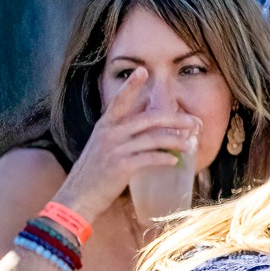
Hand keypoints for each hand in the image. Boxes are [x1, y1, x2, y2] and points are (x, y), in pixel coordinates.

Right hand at [49, 69, 201, 221]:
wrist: (75, 200)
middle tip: (193, 122)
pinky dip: (165, 159)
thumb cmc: (90, 177)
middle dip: (175, 119)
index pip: (119, 101)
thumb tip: (144, 133)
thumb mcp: (99, 149)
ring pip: (154, 138)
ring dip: (176, 141)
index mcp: (104, 127)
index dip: (131, 85)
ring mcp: (115, 149)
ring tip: (190, 145)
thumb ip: (117, 137)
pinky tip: (174, 161)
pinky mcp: (121, 166)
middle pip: (149, 119)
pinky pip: (150, 158)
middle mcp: (109, 134)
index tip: (143, 70)